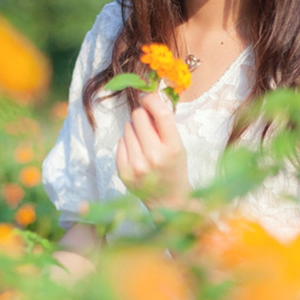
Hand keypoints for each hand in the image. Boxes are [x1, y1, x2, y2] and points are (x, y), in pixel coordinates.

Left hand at [116, 92, 190, 208]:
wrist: (169, 202)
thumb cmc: (175, 169)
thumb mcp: (179, 146)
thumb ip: (164, 125)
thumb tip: (146, 98)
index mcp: (173, 148)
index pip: (161, 113)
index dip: (152, 100)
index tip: (148, 97)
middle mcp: (154, 157)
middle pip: (138, 116)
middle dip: (143, 116)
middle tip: (148, 126)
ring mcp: (136, 166)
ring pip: (127, 128)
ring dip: (135, 131)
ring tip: (144, 145)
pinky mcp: (124, 172)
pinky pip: (120, 142)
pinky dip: (127, 144)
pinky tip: (137, 154)